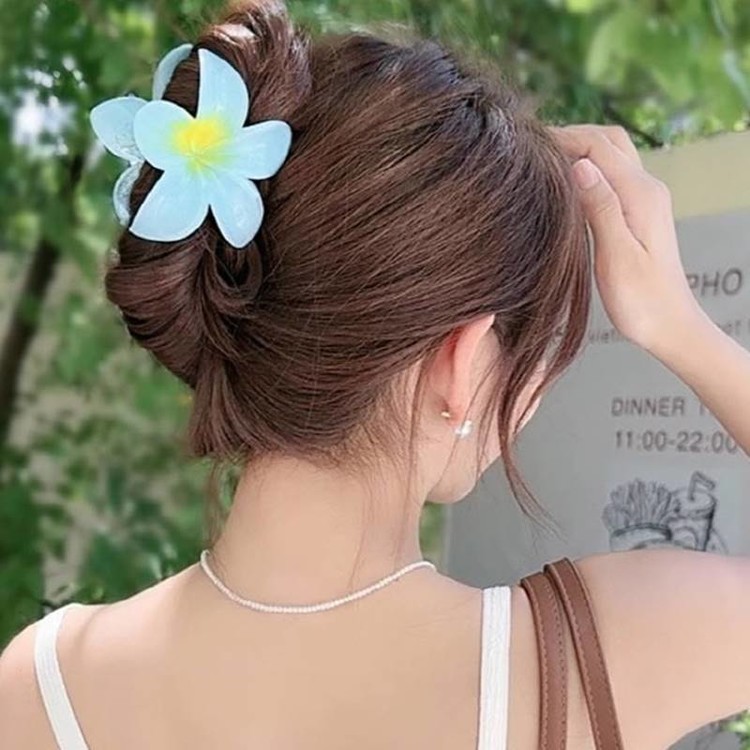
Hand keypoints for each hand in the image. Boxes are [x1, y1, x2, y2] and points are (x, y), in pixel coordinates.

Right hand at [548, 124, 705, 355]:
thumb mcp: (617, 257)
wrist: (670, 325)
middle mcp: (647, 188)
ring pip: (611, 155)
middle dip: (571, 136)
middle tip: (533, 150)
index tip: (528, 147)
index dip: (563, 138)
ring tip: (543, 164)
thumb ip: (601, 208)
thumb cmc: (642, 301)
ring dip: (579, 150)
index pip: (599, 146)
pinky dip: (587, 169)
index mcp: (641, 194)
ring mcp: (645, 198)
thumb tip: (580, 165)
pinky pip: (611, 175)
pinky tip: (564, 186)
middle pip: (608, 140)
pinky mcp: (639, 211)